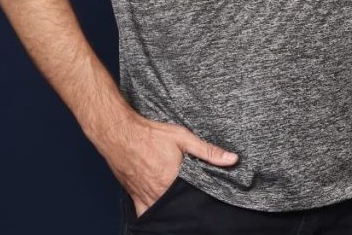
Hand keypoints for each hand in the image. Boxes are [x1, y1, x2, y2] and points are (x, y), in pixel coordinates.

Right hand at [105, 113, 239, 218]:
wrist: (119, 133)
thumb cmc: (150, 134)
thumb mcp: (183, 137)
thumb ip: (208, 151)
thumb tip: (233, 159)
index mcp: (174, 181)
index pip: (195, 198)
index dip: (204, 200)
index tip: (211, 200)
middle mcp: (160, 194)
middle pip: (180, 208)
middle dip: (189, 206)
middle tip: (196, 201)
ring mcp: (146, 198)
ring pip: (164, 214)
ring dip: (173, 211)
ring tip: (183, 207)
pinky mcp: (135, 198)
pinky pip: (145, 216)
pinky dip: (154, 218)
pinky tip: (163, 215)